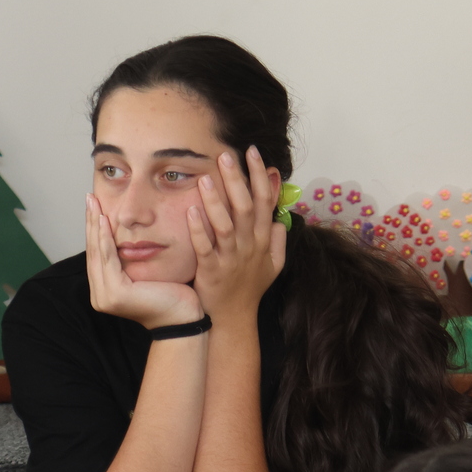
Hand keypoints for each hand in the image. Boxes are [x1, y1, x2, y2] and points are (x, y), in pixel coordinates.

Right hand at [84, 194, 201, 328]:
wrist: (186, 318)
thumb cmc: (174, 295)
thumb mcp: (148, 272)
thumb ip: (133, 260)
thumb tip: (128, 238)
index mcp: (106, 289)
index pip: (99, 253)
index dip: (95, 229)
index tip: (95, 205)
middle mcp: (100, 294)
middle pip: (94, 250)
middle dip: (91, 222)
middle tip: (89, 197)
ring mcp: (105, 296)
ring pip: (98, 252)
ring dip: (95, 225)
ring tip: (93, 203)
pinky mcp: (115, 293)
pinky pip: (109, 259)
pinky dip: (106, 238)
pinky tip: (104, 220)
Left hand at [189, 147, 287, 320]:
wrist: (233, 318)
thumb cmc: (250, 289)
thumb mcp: (273, 265)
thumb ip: (278, 240)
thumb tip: (280, 219)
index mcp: (263, 240)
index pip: (265, 201)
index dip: (260, 176)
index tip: (253, 153)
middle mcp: (250, 246)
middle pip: (247, 207)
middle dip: (238, 180)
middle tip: (226, 156)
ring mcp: (232, 258)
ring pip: (226, 225)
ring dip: (217, 200)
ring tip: (206, 177)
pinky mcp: (212, 271)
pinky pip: (205, 247)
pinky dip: (199, 229)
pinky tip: (191, 211)